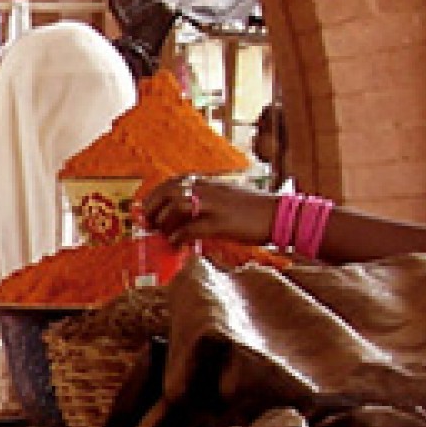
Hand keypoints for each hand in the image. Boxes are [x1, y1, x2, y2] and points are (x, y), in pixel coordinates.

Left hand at [142, 176, 274, 248]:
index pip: (171, 183)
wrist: (280, 215)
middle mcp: (208, 188)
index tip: (145, 210)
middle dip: (153, 208)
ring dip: (165, 222)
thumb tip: (178, 215)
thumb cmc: (251, 209)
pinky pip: (192, 228)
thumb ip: (202, 200)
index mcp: (207, 182)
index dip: (154, 197)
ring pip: (177, 206)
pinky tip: (177, 244)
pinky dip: (179, 237)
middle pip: (168, 192)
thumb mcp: (224, 196)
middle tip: (150, 225)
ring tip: (163, 236)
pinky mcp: (222, 222)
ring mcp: (215, 204)